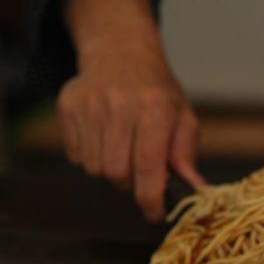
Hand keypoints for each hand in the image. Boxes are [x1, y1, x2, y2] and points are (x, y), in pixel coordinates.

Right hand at [57, 47, 203, 220]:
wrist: (120, 51)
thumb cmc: (156, 91)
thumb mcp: (182, 116)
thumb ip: (186, 154)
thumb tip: (195, 191)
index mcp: (153, 107)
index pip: (148, 165)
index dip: (151, 197)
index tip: (155, 213)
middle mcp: (119, 104)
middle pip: (116, 173)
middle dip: (130, 183)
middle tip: (139, 172)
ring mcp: (89, 104)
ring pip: (94, 168)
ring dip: (111, 170)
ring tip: (122, 149)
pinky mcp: (68, 106)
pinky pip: (76, 155)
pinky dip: (91, 156)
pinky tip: (103, 136)